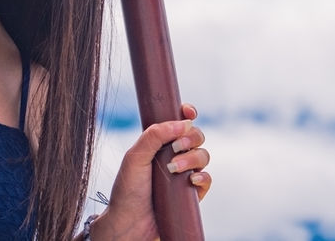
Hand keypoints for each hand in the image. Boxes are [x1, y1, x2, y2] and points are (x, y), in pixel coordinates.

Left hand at [86, 103, 210, 240]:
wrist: (129, 222)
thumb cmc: (127, 189)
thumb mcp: (135, 157)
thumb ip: (154, 135)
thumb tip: (181, 122)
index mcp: (159, 143)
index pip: (179, 122)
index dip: (187, 114)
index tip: (189, 112)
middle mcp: (174, 155)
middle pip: (196, 136)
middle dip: (191, 137)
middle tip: (176, 147)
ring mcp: (184, 173)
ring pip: (203, 156)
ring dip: (193, 158)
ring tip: (174, 169)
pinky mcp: (191, 193)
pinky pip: (207, 179)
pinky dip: (203, 177)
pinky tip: (191, 181)